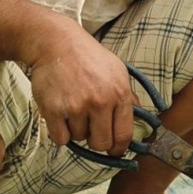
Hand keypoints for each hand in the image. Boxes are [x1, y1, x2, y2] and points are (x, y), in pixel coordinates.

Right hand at [29, 30, 136, 155]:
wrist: (57, 43)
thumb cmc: (88, 57)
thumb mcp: (117, 70)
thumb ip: (127, 96)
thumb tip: (137, 117)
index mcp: (119, 92)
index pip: (124, 135)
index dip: (119, 148)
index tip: (114, 150)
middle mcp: (100, 101)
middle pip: (102, 144)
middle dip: (97, 141)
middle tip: (91, 128)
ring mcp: (77, 107)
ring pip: (79, 140)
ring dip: (76, 130)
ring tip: (74, 107)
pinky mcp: (55, 111)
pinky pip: (60, 139)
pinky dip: (60, 132)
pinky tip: (61, 113)